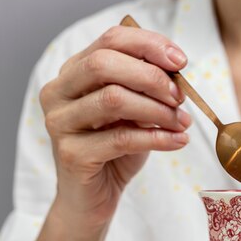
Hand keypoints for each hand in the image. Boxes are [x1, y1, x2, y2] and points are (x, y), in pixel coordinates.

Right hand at [39, 25, 191, 231]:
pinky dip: (157, 138)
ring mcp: (60, 123)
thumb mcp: (134, 112)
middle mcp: (58, 92)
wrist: (93, 200)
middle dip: (152, 76)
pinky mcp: (71, 154)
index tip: (181, 61)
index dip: (149, 45)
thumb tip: (176, 72)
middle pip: (104, 64)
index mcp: (73, 73)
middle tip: (180, 96)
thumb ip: (146, 89)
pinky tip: (179, 140)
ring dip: (158, 109)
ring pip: (113, 99)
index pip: (110, 40)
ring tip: (183, 122)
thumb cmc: (115, 151)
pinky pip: (121, 138)